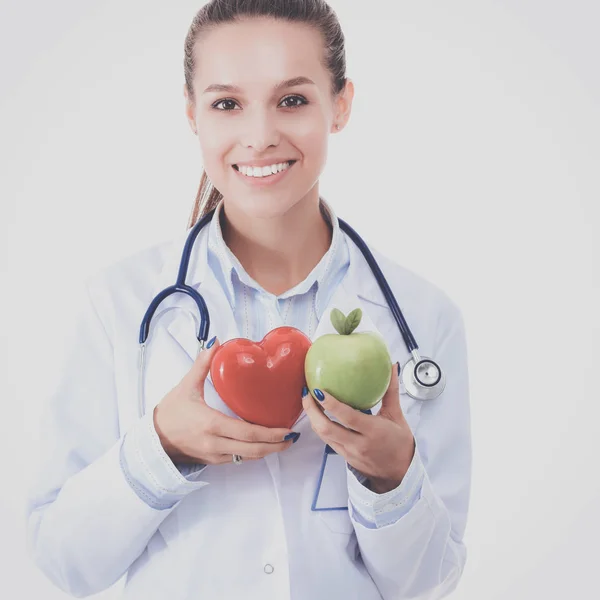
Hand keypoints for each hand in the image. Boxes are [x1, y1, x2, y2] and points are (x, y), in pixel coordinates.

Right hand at [153, 337, 299, 464]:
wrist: (152, 440)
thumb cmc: (169, 413)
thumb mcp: (185, 386)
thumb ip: (202, 364)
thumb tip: (215, 343)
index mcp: (210, 424)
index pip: (246, 433)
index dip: (270, 434)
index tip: (286, 429)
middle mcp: (214, 443)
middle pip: (252, 450)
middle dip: (276, 445)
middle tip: (292, 436)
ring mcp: (214, 455)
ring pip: (247, 458)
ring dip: (267, 451)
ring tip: (284, 440)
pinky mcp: (213, 460)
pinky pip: (238, 460)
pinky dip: (253, 453)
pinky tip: (263, 444)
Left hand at [302, 362, 414, 493]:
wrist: (400, 473)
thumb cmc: (400, 444)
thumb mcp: (397, 416)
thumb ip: (391, 391)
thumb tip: (392, 367)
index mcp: (373, 431)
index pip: (347, 417)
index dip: (331, 404)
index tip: (319, 390)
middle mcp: (359, 444)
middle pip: (327, 428)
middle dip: (312, 410)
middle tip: (306, 393)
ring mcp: (349, 452)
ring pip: (323, 436)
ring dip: (312, 418)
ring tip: (307, 400)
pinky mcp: (344, 457)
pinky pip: (328, 441)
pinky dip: (320, 427)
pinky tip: (317, 414)